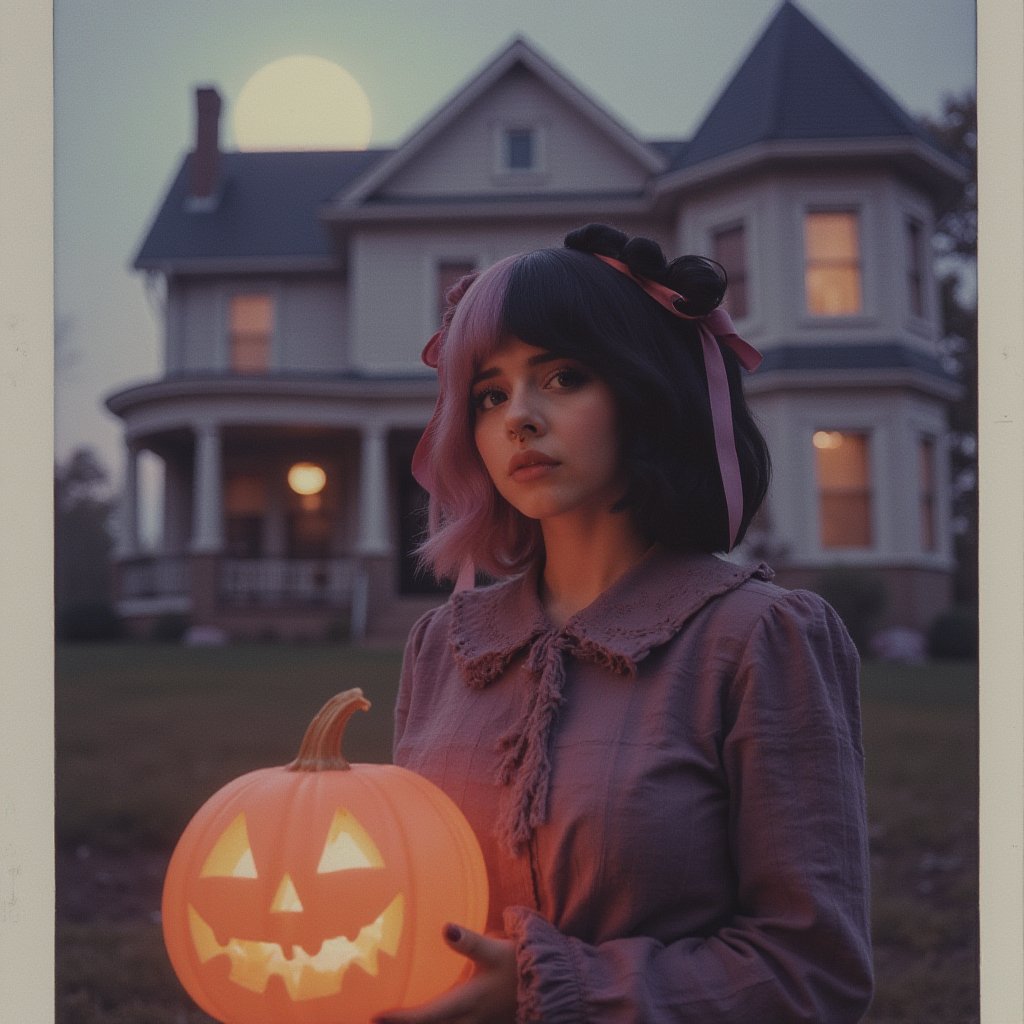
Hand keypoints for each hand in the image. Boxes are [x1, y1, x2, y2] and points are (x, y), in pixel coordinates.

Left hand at [372, 923, 516, 1023]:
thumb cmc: (522, 965)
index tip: (375, 1017)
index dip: (400, 1020)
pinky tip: (434, 1020)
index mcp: (468, 1003)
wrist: (554, 986)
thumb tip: (445, 928)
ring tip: (401, 1021)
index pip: (427, 1017)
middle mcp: (470, 1021)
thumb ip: (469, 941)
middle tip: (379, 1021)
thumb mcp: (496, 951)